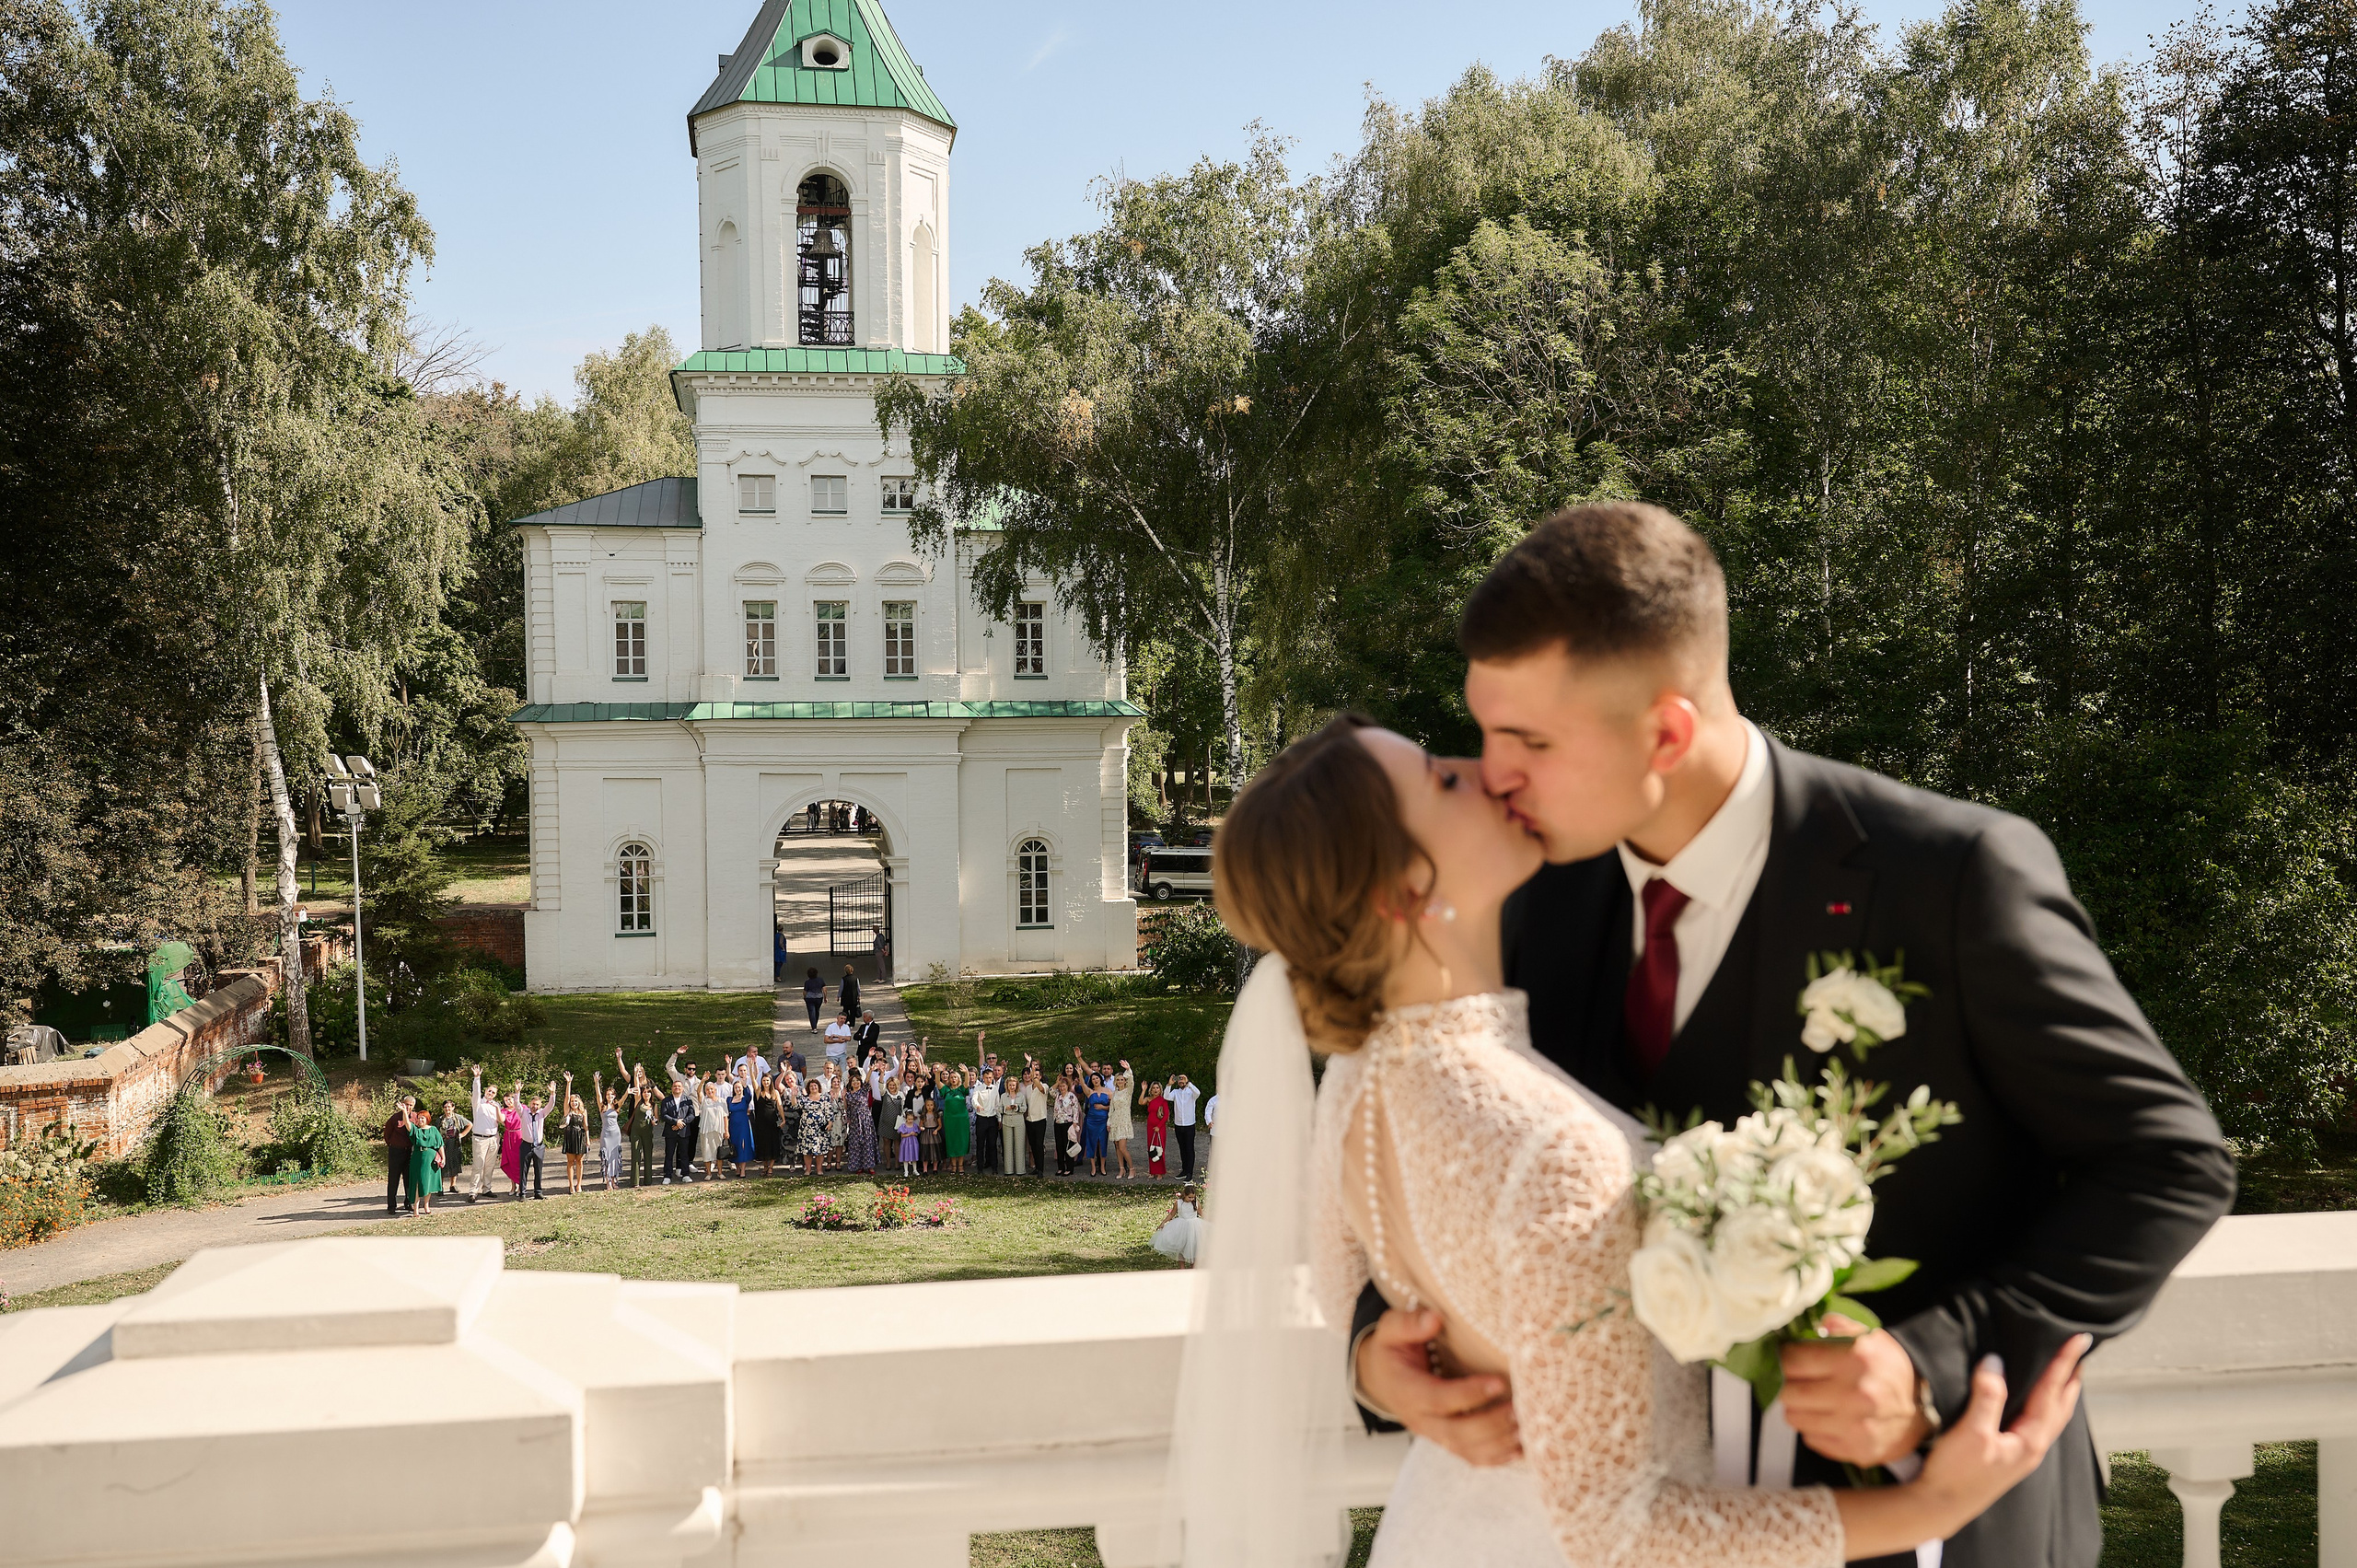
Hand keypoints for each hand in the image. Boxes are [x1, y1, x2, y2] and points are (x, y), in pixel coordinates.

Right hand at [1355, 1307, 1519, 1465]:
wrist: (1381, 1378)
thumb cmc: (1392, 1350)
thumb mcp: (1391, 1330)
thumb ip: (1409, 1323)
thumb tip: (1434, 1319)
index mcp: (1407, 1390)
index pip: (1439, 1398)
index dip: (1469, 1394)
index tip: (1498, 1382)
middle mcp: (1420, 1419)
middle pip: (1457, 1432)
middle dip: (1492, 1424)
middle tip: (1521, 1409)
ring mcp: (1434, 1434)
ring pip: (1467, 1450)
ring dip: (1499, 1443)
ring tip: (1526, 1427)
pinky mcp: (1447, 1442)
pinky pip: (1472, 1458)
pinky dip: (1498, 1457)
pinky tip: (1521, 1447)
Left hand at [1779, 1316, 1933, 1465]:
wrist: (1925, 1407)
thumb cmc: (1891, 1368)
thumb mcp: (1870, 1337)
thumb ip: (1838, 1327)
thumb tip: (1808, 1325)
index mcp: (1854, 1360)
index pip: (1793, 1360)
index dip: (1784, 1358)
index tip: (1786, 1358)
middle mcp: (1854, 1395)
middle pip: (1788, 1392)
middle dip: (1787, 1384)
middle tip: (1795, 1380)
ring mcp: (1854, 1427)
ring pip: (1795, 1418)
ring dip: (1797, 1408)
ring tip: (1811, 1400)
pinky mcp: (1855, 1450)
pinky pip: (1811, 1440)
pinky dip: (1813, 1428)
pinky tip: (1827, 1418)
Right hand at [1906, 1338, 2090, 1542]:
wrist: (1940, 1506)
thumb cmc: (1956, 1472)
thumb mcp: (1971, 1432)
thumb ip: (1987, 1397)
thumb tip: (1996, 1362)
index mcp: (2030, 1439)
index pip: (2052, 1391)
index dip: (2065, 1362)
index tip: (2080, 1339)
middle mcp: (2034, 1446)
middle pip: (2062, 1405)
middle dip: (2072, 1377)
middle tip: (2081, 1351)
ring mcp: (2024, 1453)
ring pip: (2053, 1416)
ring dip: (2062, 1392)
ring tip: (2066, 1373)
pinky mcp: (2011, 1455)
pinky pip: (2038, 1422)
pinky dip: (2046, 1404)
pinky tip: (2035, 1403)